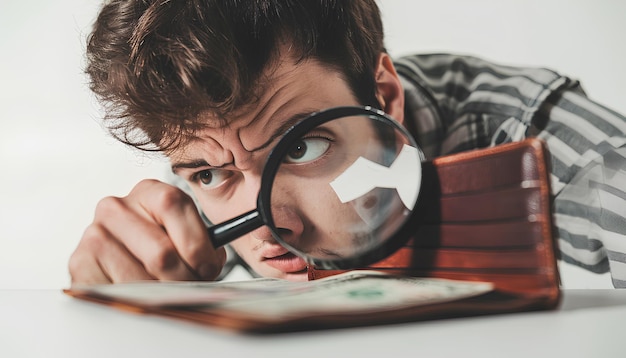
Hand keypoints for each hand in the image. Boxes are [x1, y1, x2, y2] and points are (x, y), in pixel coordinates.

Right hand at [69, 179, 225, 283]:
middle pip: (161, 253)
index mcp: (149, 191)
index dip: (197, 244)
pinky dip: (137, 302)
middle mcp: (115, 207)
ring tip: (167, 292)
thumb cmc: (164, 249)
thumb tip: (212, 261)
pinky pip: (120, 294)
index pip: (174, 205)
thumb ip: (206, 242)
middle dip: (184, 278)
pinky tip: (142, 295)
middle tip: (189, 286)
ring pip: (143, 280)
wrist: (122, 265)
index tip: (206, 267)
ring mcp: (94, 235)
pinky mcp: (80, 265)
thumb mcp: (187, 236)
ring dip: (163, 295)